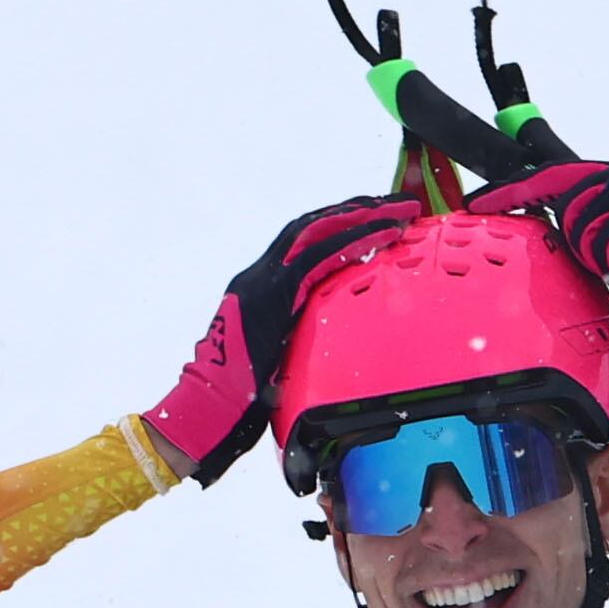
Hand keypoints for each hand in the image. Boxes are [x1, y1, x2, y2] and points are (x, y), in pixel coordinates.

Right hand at [146, 194, 421, 483]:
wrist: (211, 405)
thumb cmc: (241, 396)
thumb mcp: (277, 358)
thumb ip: (300, 343)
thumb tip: (326, 352)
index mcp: (261, 286)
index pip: (304, 240)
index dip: (339, 222)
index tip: (373, 214)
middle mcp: (262, 274)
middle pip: (314, 225)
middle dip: (357, 209)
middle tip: (396, 202)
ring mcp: (266, 281)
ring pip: (319, 231)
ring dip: (363, 216)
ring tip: (398, 210)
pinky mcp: (276, 294)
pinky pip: (321, 258)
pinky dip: (356, 242)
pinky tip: (384, 235)